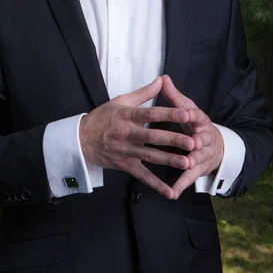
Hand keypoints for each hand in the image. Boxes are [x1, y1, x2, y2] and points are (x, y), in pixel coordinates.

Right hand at [79, 76, 195, 199]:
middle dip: (173, 139)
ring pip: (150, 156)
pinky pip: (142, 176)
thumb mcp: (120, 101)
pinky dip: (156, 185)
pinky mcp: (125, 165)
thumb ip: (143, 92)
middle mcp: (127, 134)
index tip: (186, 113)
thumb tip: (161, 80)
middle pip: (153, 136)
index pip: (151, 113)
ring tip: (187, 162)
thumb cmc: (102, 117)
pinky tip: (170, 191)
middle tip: (192, 142)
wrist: (80, 139)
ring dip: (169, 160)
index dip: (169, 114)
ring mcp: (126, 151)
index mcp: (127, 115)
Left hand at [161, 75, 223, 198]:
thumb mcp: (187, 107)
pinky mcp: (197, 169)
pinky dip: (181, 185)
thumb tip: (162, 78)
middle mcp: (204, 138)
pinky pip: (189, 178)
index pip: (197, 115)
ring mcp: (202, 154)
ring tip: (188, 165)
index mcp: (200, 120)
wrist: (216, 145)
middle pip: (202, 138)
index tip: (188, 112)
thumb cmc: (196, 123)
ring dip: (193, 162)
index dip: (193, 114)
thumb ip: (174, 96)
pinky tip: (173, 193)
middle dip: (199, 140)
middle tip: (194, 141)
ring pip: (198, 158)